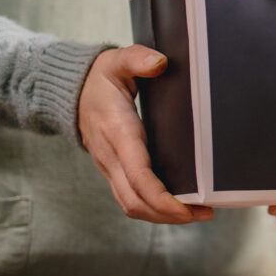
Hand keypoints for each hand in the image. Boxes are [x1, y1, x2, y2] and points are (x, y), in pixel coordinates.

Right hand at [78, 45, 212, 223]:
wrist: (70, 91)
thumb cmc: (100, 78)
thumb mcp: (117, 61)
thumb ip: (137, 59)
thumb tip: (160, 63)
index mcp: (118, 133)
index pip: (139, 175)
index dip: (162, 197)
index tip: (188, 207)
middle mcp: (112, 157)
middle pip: (136, 201)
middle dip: (169, 214)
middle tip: (205, 213)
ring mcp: (111, 168)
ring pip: (132, 205)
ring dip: (163, 216)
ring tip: (198, 213)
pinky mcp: (115, 171)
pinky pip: (131, 198)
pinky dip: (154, 208)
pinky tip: (179, 206)